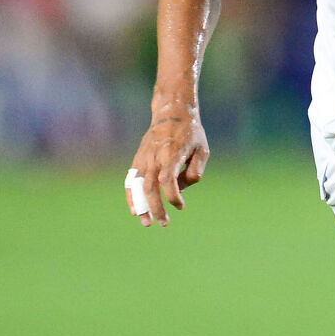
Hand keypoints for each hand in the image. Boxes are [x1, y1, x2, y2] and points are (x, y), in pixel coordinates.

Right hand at [125, 110, 209, 226]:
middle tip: (163, 223)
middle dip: (156, 207)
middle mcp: (155, 156)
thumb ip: (195, 171)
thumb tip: (181, 188)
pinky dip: (132, 196)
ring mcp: (144, 157)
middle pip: (151, 186)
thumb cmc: (191, 133)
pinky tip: (135, 210)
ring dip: (141, 205)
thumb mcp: (202, 150)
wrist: (171, 113)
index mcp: (172, 153)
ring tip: (146, 222)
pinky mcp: (138, 159)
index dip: (173, 196)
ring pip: (138, 185)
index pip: (168, 179)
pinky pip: (132, 180)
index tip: (181, 206)